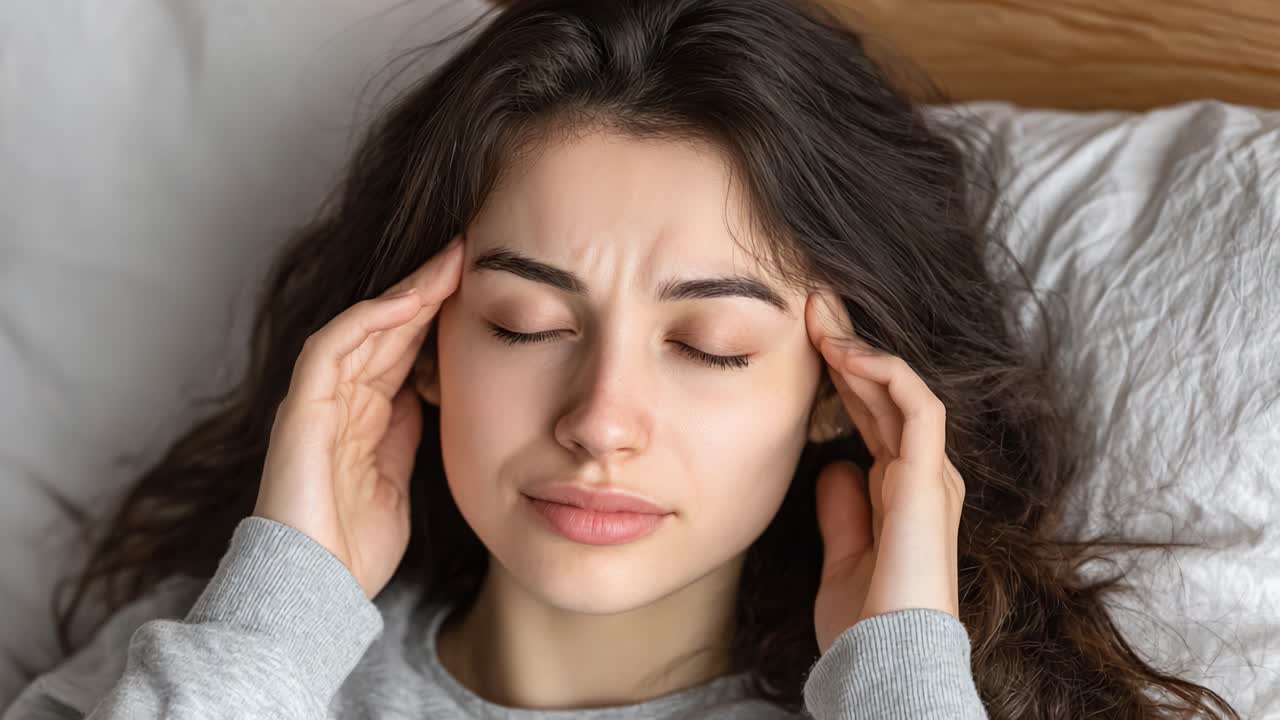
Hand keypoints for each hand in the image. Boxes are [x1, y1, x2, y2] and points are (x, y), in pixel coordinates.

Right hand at [253, 235, 464, 599]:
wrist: (316, 591)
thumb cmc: (355, 546)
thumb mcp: (398, 479)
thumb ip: (406, 433)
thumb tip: (430, 392)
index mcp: (362, 418)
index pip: (401, 351)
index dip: (435, 316)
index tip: (477, 286)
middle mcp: (338, 402)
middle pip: (384, 330)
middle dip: (426, 290)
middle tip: (467, 251)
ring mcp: (317, 403)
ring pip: (361, 329)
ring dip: (404, 293)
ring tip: (447, 262)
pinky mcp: (300, 411)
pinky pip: (332, 349)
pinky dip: (369, 321)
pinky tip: (408, 300)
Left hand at [805, 290, 965, 653]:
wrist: (885, 660)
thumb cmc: (865, 621)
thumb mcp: (843, 555)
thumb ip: (843, 511)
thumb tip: (834, 470)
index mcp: (901, 492)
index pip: (874, 415)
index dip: (842, 376)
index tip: (806, 342)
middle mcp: (921, 475)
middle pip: (886, 393)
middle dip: (848, 346)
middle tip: (813, 306)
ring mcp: (929, 475)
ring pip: (901, 388)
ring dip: (861, 346)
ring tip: (821, 313)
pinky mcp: (929, 479)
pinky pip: (917, 407)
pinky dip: (884, 373)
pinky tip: (846, 353)